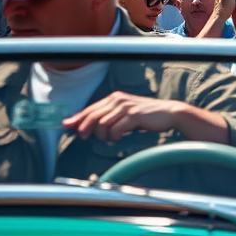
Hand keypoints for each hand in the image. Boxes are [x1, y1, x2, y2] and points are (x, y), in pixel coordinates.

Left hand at [63, 91, 185, 141]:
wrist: (169, 112)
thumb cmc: (145, 115)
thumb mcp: (124, 113)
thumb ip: (105, 117)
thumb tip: (80, 125)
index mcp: (114, 97)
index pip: (90, 109)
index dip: (76, 119)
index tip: (67, 126)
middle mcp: (118, 100)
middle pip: (92, 116)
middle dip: (85, 128)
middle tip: (85, 137)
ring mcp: (126, 107)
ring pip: (102, 124)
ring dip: (103, 135)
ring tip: (110, 137)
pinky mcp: (134, 115)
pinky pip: (115, 129)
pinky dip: (114, 136)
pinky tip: (119, 137)